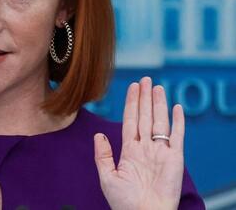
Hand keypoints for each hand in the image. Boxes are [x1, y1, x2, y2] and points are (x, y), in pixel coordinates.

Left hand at [94, 77, 184, 209]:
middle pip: (145, 117)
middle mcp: (146, 147)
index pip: (131, 121)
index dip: (131, 104)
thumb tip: (98, 134)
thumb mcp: (107, 177)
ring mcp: (161, 151)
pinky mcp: (175, 158)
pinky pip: (177, 136)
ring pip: (160, 121)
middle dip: (145, 98)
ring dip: (158, 104)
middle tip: (145, 79)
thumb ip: (102, 155)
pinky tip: (176, 107)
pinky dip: (178, 122)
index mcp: (130, 150)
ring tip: (157, 87)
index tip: (132, 87)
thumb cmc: (124, 202)